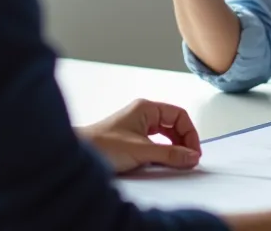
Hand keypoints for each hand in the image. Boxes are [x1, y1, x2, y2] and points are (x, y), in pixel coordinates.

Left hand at [77, 99, 202, 172]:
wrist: (76, 155)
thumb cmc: (102, 146)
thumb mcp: (142, 151)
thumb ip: (169, 154)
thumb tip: (192, 157)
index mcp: (146, 108)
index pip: (179, 115)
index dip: (189, 133)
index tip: (193, 152)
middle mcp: (142, 114)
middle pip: (173, 124)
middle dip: (183, 141)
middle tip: (188, 159)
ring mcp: (136, 126)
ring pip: (164, 134)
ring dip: (173, 147)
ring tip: (178, 162)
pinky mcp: (131, 139)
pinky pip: (155, 143)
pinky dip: (162, 152)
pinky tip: (163, 162)